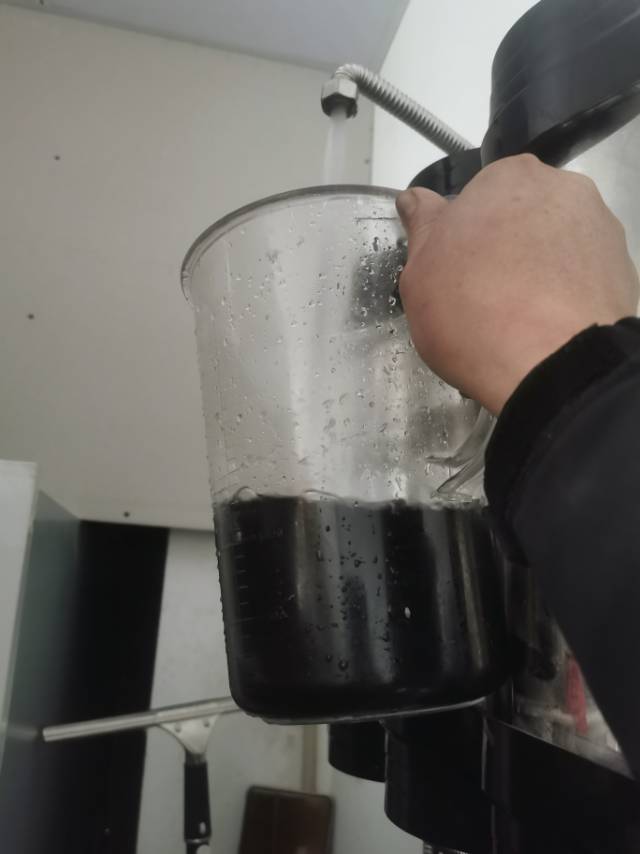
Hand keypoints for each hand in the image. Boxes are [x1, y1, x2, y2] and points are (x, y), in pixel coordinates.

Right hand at [396, 154, 639, 413]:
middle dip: (500, 250)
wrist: (551, 365)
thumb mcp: (420, 270)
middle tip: (478, 297)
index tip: (451, 270)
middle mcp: (561, 190)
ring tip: (511, 320)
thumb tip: (416, 202)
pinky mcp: (621, 272)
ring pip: (553, 248)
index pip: (476, 198)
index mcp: (507, 177)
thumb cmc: (476, 311)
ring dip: (534, 273)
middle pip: (520, 218)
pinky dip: (562, 297)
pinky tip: (540, 329)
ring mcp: (598, 230)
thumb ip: (421, 227)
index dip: (460, 238)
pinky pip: (579, 279)